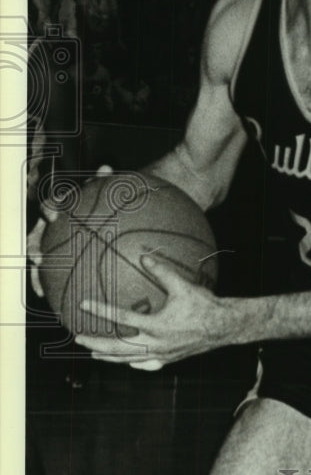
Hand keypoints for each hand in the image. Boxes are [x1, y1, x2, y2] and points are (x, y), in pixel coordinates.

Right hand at [28, 165, 113, 297]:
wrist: (111, 211)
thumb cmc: (108, 200)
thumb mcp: (107, 190)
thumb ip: (103, 182)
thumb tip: (105, 168)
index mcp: (63, 209)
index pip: (51, 207)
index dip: (48, 211)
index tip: (51, 217)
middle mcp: (55, 227)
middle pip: (38, 238)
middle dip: (35, 248)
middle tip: (38, 258)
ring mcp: (57, 244)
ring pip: (42, 261)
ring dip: (38, 276)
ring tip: (40, 290)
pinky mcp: (62, 260)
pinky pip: (58, 277)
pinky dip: (58, 290)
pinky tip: (64, 306)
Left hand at [74, 255, 230, 366]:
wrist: (225, 327)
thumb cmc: (205, 305)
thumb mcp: (183, 285)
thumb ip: (161, 271)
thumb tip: (143, 256)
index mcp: (157, 325)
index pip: (122, 319)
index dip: (101, 310)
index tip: (84, 304)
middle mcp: (157, 343)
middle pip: (119, 348)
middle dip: (97, 344)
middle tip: (79, 339)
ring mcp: (163, 354)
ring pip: (130, 360)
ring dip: (110, 357)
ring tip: (94, 355)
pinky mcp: (170, 359)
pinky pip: (147, 364)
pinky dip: (134, 363)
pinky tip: (128, 362)